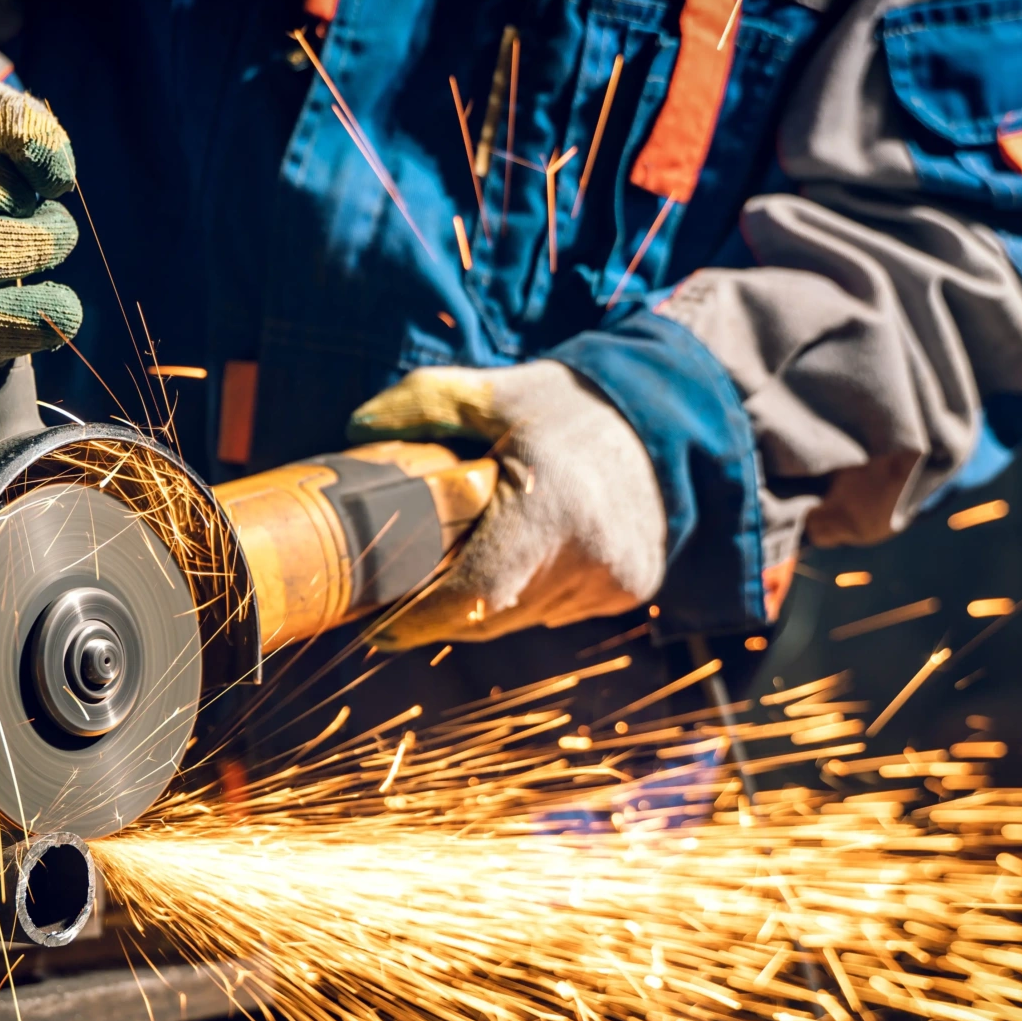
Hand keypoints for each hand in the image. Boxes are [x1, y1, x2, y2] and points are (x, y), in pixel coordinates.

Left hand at [345, 362, 666, 648]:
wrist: (666, 418)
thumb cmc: (568, 406)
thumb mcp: (492, 393)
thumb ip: (421, 406)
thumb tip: (355, 433)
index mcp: (552, 508)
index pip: (472, 595)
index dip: (420, 620)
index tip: (378, 627)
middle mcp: (591, 556)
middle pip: (490, 616)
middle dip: (441, 612)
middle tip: (401, 594)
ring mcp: (616, 580)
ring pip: (520, 618)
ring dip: (483, 603)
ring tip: (458, 562)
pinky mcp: (631, 590)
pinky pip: (554, 610)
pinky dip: (526, 594)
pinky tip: (519, 555)